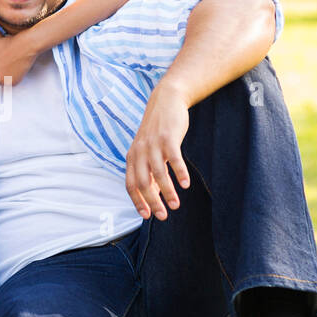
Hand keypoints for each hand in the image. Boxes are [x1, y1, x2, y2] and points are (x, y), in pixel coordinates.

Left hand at [125, 84, 191, 220]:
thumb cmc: (157, 130)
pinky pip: (174, 160)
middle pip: (143, 183)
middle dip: (153, 202)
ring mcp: (154, 145)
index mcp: (132, 157)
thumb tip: (152, 195)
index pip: (131, 185)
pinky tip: (185, 184)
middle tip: (163, 215)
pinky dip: (180, 173)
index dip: (138, 201)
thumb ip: (148, 170)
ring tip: (176, 205)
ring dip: (168, 192)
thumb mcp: (147, 150)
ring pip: (159, 174)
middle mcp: (140, 152)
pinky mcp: (168, 138)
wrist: (166, 101)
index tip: (147, 216)